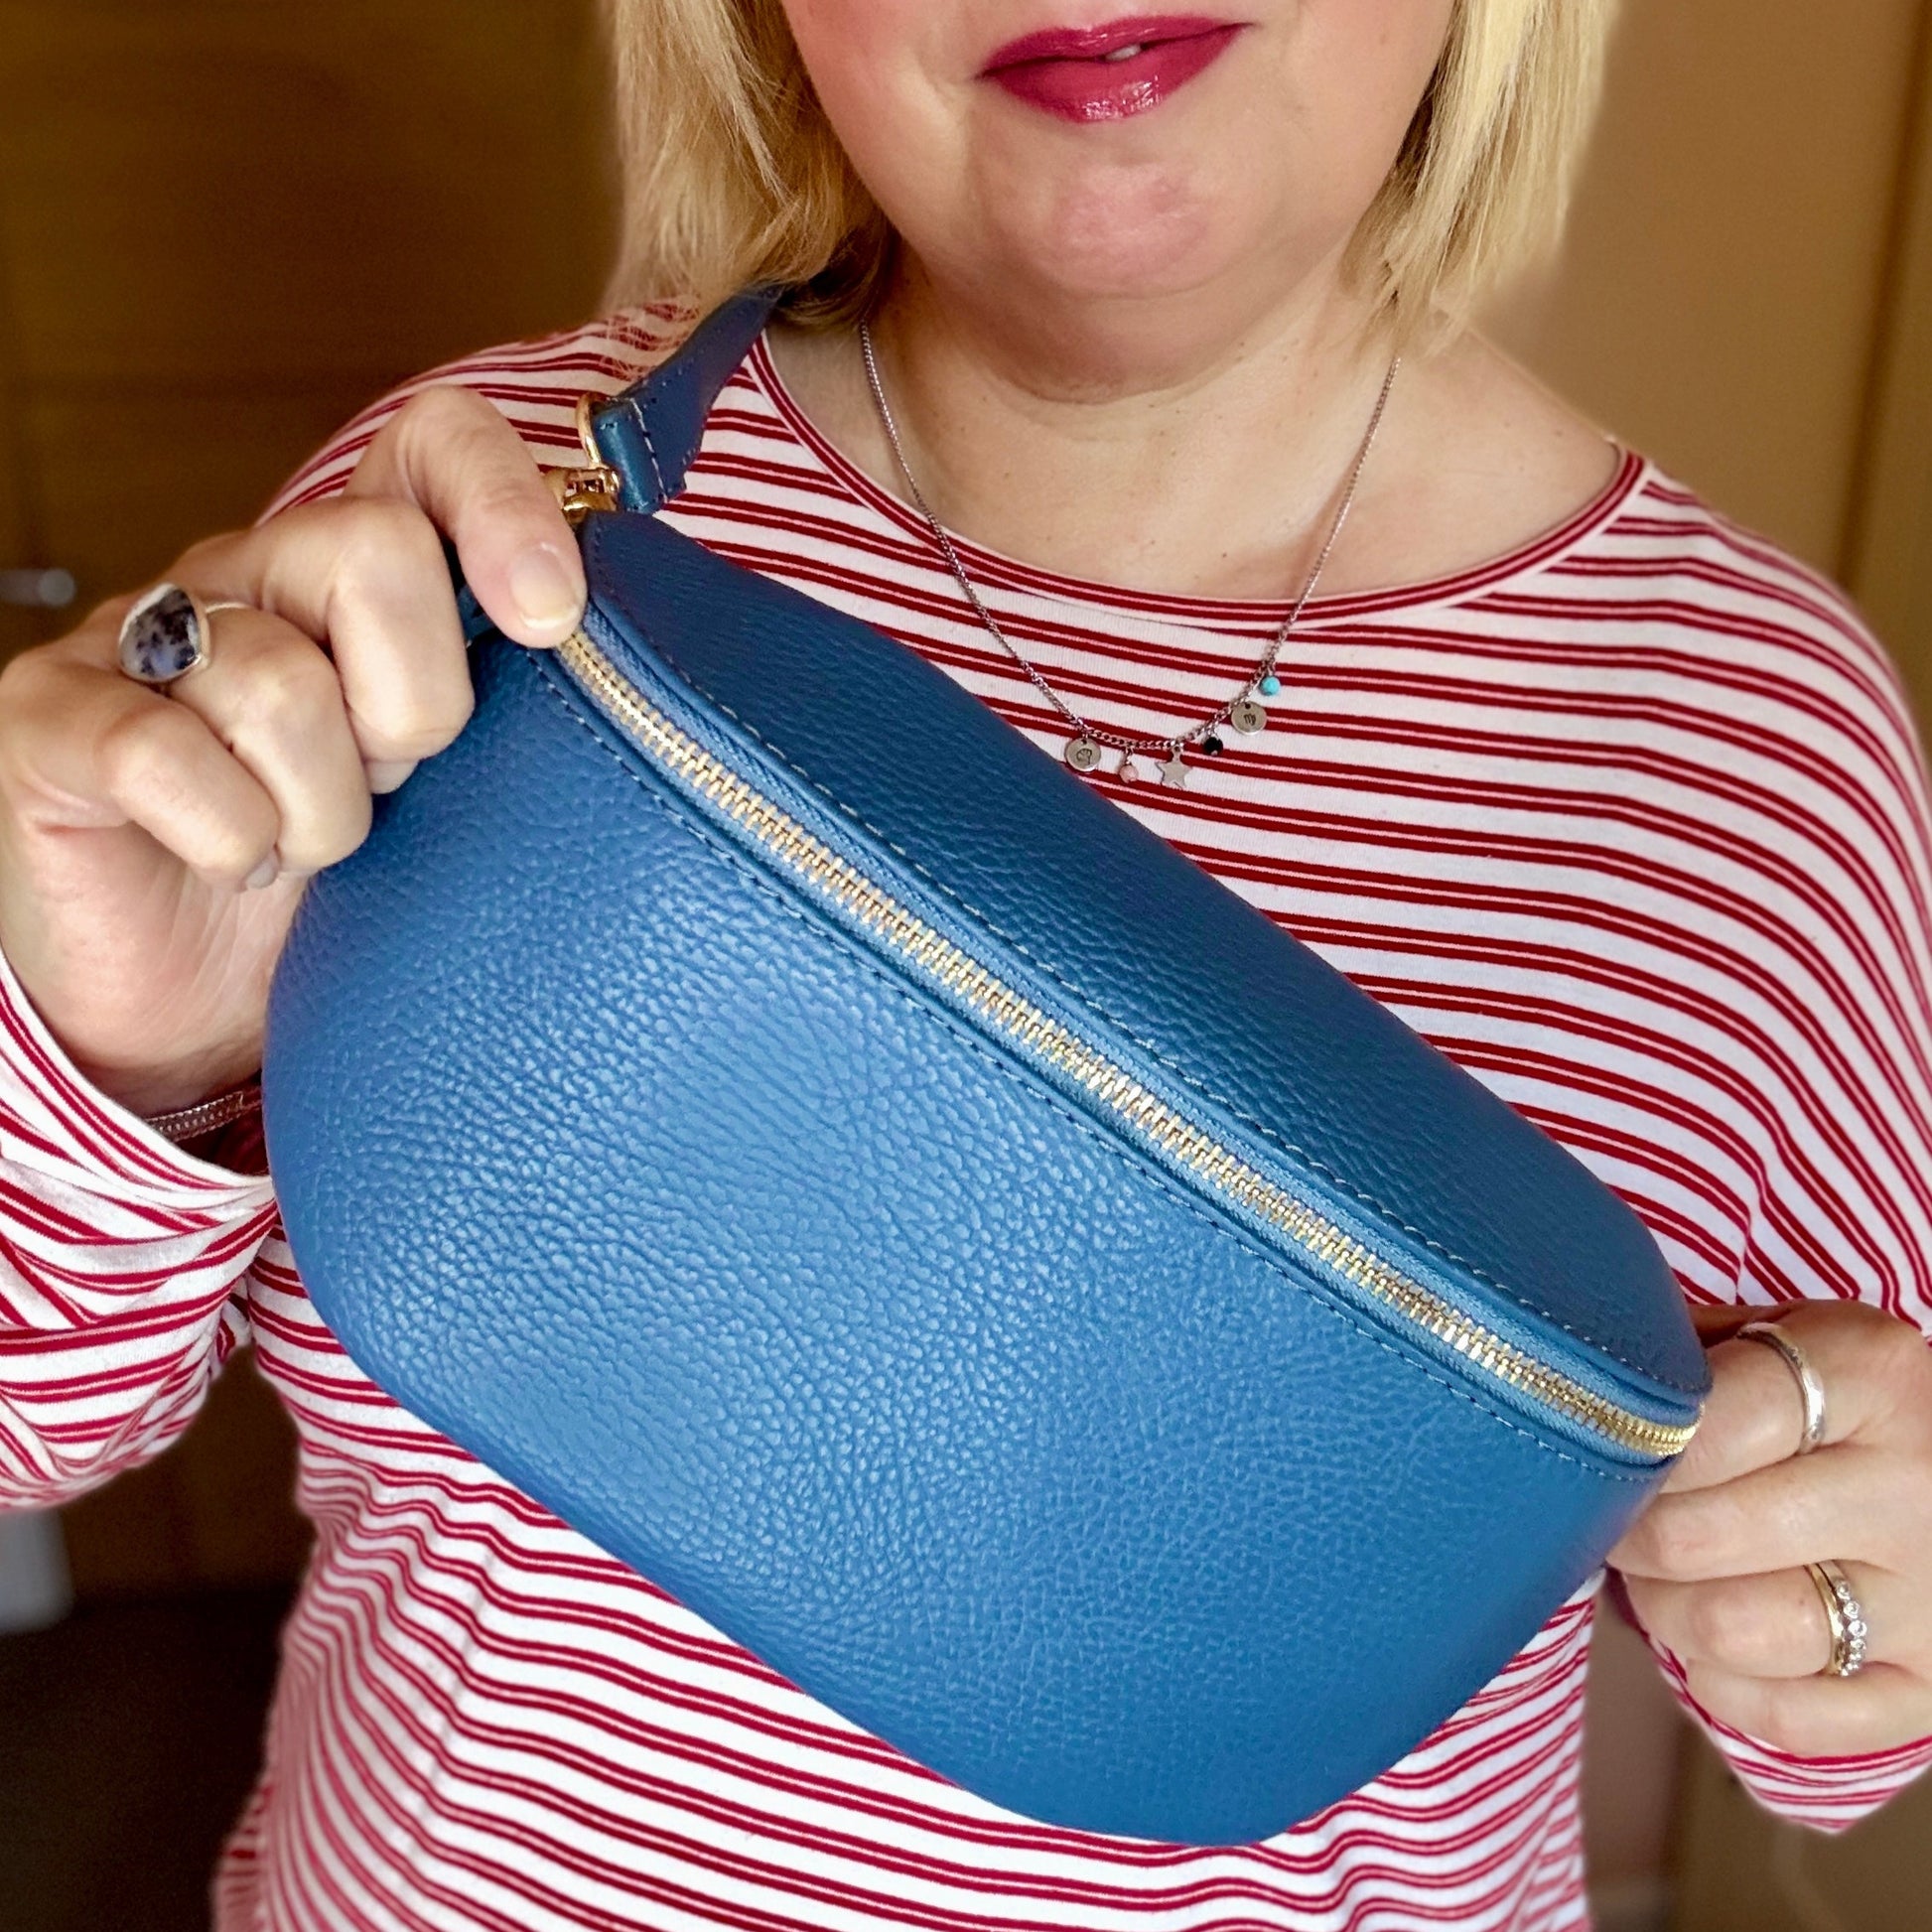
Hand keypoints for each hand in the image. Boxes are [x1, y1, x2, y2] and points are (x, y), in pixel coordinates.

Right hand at [0, 387, 583, 1116]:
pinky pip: (167, 761)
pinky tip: (230, 860)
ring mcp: (140, 638)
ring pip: (281, 683)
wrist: (205, 1008)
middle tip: (392, 784)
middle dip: (416, 707)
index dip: (501, 503)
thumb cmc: (352, 883)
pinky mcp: (51, 718)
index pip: (433, 445)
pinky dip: (228, 840)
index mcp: (356, 568)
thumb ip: (516, 702)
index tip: (549, 619)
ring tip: (308, 847)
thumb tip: (591, 638)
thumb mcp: (458, 785)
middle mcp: (248, 574)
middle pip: (375, 555)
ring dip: (322, 810)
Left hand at [1609, 1302, 1931, 1754]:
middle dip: (1629, 1535)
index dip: (1628, 1448)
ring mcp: (1930, 1600)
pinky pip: (1787, 1716)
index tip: (1603, 1449)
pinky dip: (1724, 1684)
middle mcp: (1913, 1487)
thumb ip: (1687, 1353)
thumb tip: (1570, 1383)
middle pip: (1698, 1538)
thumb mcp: (1779, 1331)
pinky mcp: (1929, 1689)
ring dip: (1665, 1611)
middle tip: (1615, 1520)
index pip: (1705, 1425)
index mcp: (1872, 1375)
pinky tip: (1717, 1638)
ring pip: (1734, 1632)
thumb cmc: (1836, 1393)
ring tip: (1662, 1576)